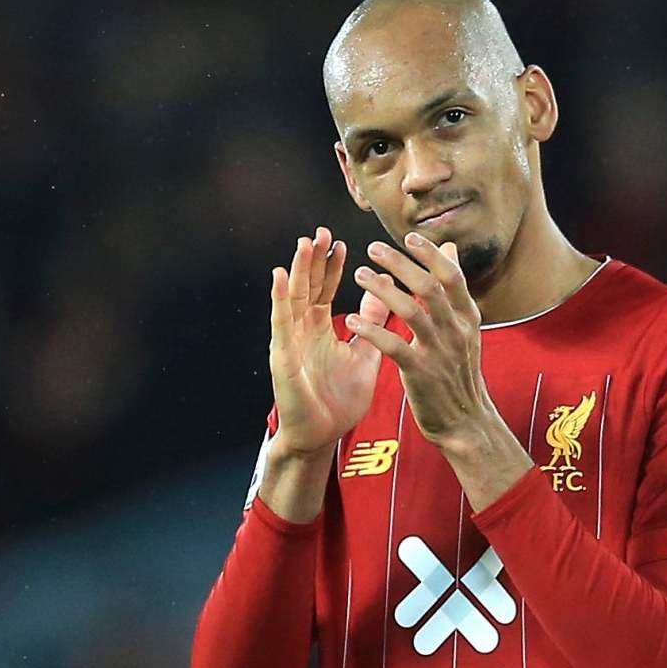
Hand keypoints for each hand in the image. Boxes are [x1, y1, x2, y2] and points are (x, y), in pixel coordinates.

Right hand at [267, 227, 389, 457]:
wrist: (322, 436)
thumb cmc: (339, 399)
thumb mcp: (364, 353)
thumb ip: (372, 323)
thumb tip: (386, 293)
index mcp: (319, 329)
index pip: (325, 289)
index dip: (333, 266)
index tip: (343, 242)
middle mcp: (302, 330)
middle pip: (307, 287)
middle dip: (314, 260)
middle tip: (323, 231)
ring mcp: (290, 342)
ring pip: (292, 299)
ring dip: (298, 271)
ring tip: (305, 244)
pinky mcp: (283, 357)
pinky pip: (281, 324)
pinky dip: (280, 299)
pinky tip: (281, 277)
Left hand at [344, 233, 529, 508]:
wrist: (465, 421)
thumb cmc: (458, 372)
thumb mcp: (464, 328)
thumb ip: (453, 290)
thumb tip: (450, 248)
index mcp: (467, 317)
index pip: (452, 276)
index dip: (431, 254)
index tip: (409, 237)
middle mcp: (456, 330)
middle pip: (430, 287)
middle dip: (401, 265)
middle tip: (373, 249)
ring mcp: (440, 352)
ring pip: (412, 311)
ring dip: (384, 290)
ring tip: (360, 276)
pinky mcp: (421, 373)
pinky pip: (394, 346)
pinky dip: (372, 331)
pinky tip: (352, 320)